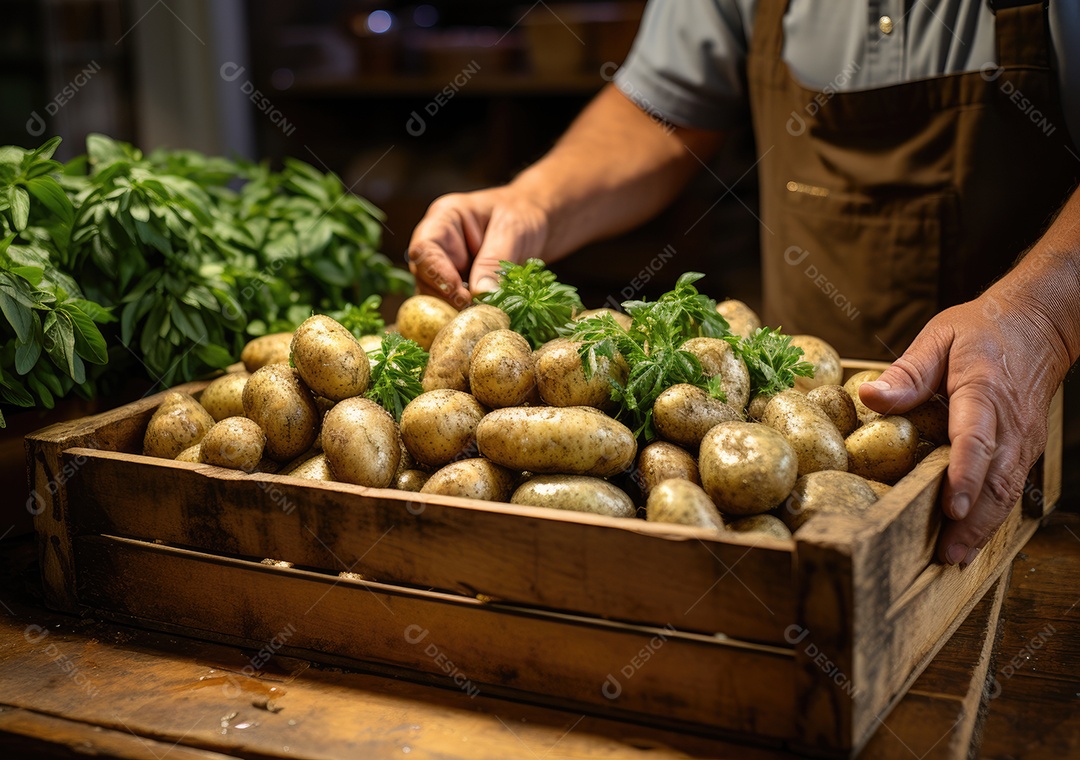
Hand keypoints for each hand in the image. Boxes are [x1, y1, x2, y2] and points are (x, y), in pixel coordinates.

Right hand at [407, 187, 548, 307]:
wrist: (541, 222)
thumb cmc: (525, 213)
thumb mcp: (513, 230)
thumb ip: (494, 261)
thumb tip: (481, 295)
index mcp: (444, 220)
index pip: (424, 248)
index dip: (435, 273)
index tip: (459, 292)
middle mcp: (439, 246)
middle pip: (424, 278)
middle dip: (445, 298)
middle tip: (474, 311)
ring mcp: (448, 269)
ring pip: (435, 297)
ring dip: (455, 310)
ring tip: (482, 317)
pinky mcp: (460, 288)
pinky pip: (454, 306)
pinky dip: (466, 316)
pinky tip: (484, 320)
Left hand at [858, 293, 1070, 565]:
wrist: (1038, 324)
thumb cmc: (981, 330)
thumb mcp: (938, 338)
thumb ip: (906, 372)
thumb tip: (869, 397)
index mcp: (983, 391)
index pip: (976, 439)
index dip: (965, 475)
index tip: (952, 506)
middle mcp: (1010, 422)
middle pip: (995, 478)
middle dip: (973, 520)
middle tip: (946, 553)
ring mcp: (1022, 438)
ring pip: (1006, 490)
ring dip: (983, 527)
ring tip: (955, 557)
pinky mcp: (1024, 448)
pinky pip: (1010, 488)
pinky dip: (992, 516)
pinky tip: (970, 540)